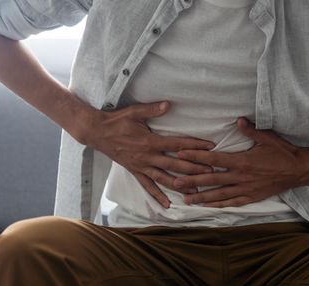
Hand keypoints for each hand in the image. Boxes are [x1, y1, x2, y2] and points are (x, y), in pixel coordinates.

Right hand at [82, 101, 214, 207]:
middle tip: (211, 171)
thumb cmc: (117, 120)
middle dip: (194, 168)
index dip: (195, 145)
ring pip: (164, 178)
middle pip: (176, 164)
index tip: (210, 146)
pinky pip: (148, 186)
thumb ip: (152, 109)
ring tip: (196, 190)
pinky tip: (168, 204)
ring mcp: (141, 166)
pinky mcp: (135, 171)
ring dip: (181, 184)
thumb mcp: (135, 112)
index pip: (178, 144)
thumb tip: (168, 104)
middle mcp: (147, 156)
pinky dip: (158, 196)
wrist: (97, 132)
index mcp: (150, 141)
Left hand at [173, 118, 308, 207]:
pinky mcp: (252, 196)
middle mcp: (241, 177)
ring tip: (186, 199)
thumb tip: (238, 120)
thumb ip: (250, 130)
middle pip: (212, 180)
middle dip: (192, 180)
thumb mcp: (267, 137)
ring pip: (220, 194)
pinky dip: (219, 204)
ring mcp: (246, 188)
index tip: (181, 155)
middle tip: (175, 181)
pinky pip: (233, 202)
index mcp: (242, 161)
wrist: (299, 170)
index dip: (196, 157)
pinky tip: (208, 206)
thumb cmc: (282, 152)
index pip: (214, 160)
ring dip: (202, 196)